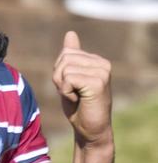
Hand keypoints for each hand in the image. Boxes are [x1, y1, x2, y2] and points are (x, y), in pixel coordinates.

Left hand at [52, 31, 112, 146]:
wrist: (90, 129)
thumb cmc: (79, 107)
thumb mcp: (70, 79)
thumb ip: (70, 57)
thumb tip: (70, 33)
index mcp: (96, 60)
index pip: (66, 52)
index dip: (59, 71)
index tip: (71, 86)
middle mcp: (102, 63)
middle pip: (64, 58)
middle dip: (59, 78)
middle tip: (71, 93)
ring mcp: (102, 72)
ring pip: (64, 68)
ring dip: (62, 86)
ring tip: (75, 96)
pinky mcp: (98, 82)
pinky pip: (68, 78)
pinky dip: (66, 92)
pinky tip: (78, 100)